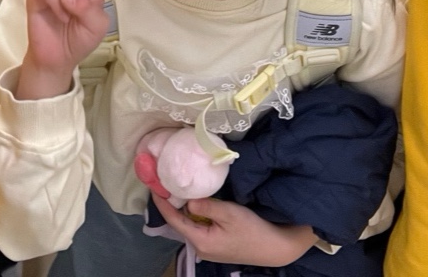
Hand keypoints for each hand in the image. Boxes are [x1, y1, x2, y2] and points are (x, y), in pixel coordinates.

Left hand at [154, 195, 315, 265]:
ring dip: (184, 206)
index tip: (153, 184)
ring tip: (177, 186)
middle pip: (180, 221)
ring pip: (190, 223)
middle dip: (172, 202)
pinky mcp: (216, 244)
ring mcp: (208, 247)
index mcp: (200, 241)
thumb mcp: (229, 214)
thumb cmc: (252, 230)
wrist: (275, 247)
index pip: (173, 219)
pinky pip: (199, 225)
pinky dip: (195, 212)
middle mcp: (200, 247)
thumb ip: (205, 206)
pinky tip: (197, 200)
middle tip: (165, 180)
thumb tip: (186, 200)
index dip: (162, 201)